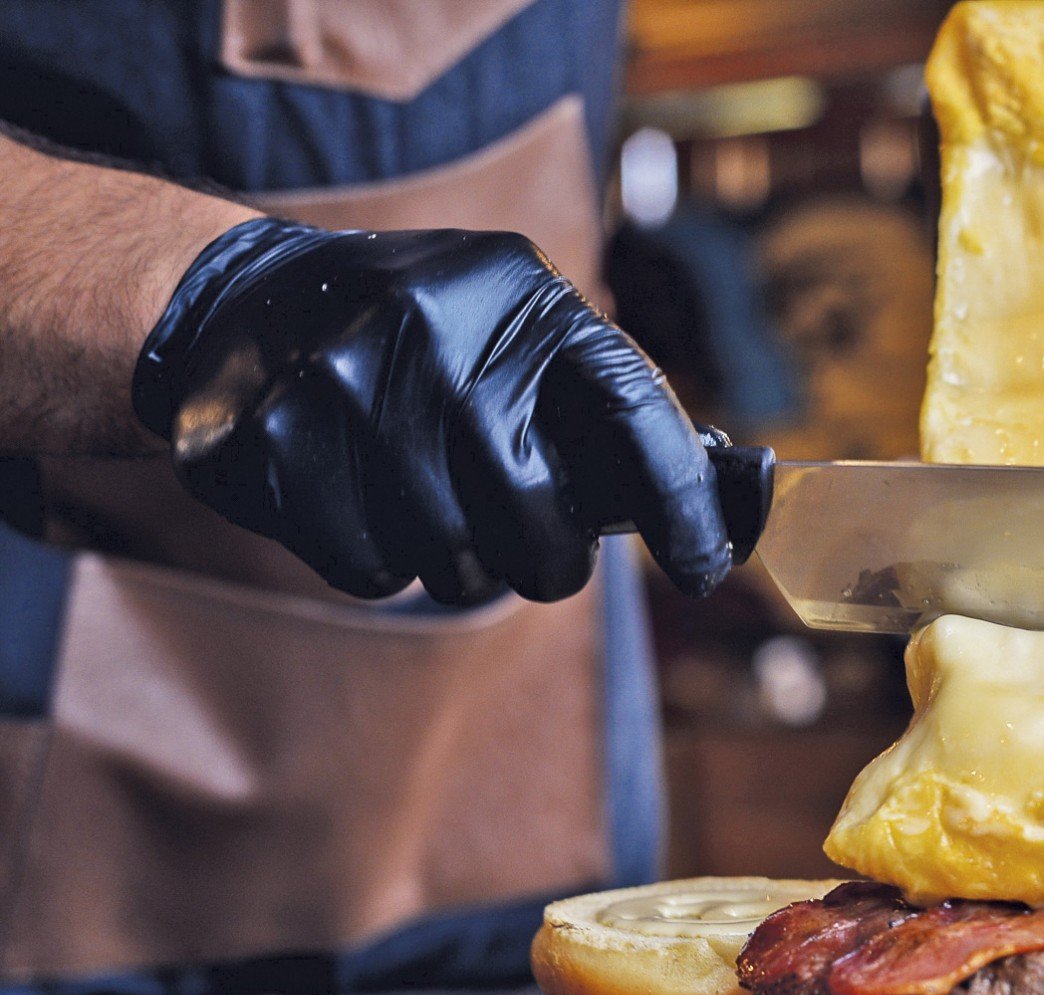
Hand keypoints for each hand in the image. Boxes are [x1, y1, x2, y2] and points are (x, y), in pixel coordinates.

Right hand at [133, 219, 732, 602]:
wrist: (246, 301)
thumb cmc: (428, 341)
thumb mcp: (519, 331)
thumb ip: (606, 412)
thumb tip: (721, 513)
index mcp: (523, 298)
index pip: (635, 415)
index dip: (684, 507)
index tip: (705, 570)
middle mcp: (436, 332)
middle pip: (537, 528)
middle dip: (545, 560)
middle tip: (531, 546)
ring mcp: (345, 385)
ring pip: (451, 564)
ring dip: (457, 561)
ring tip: (428, 497)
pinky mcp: (271, 443)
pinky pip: (372, 572)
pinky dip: (381, 560)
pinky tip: (362, 496)